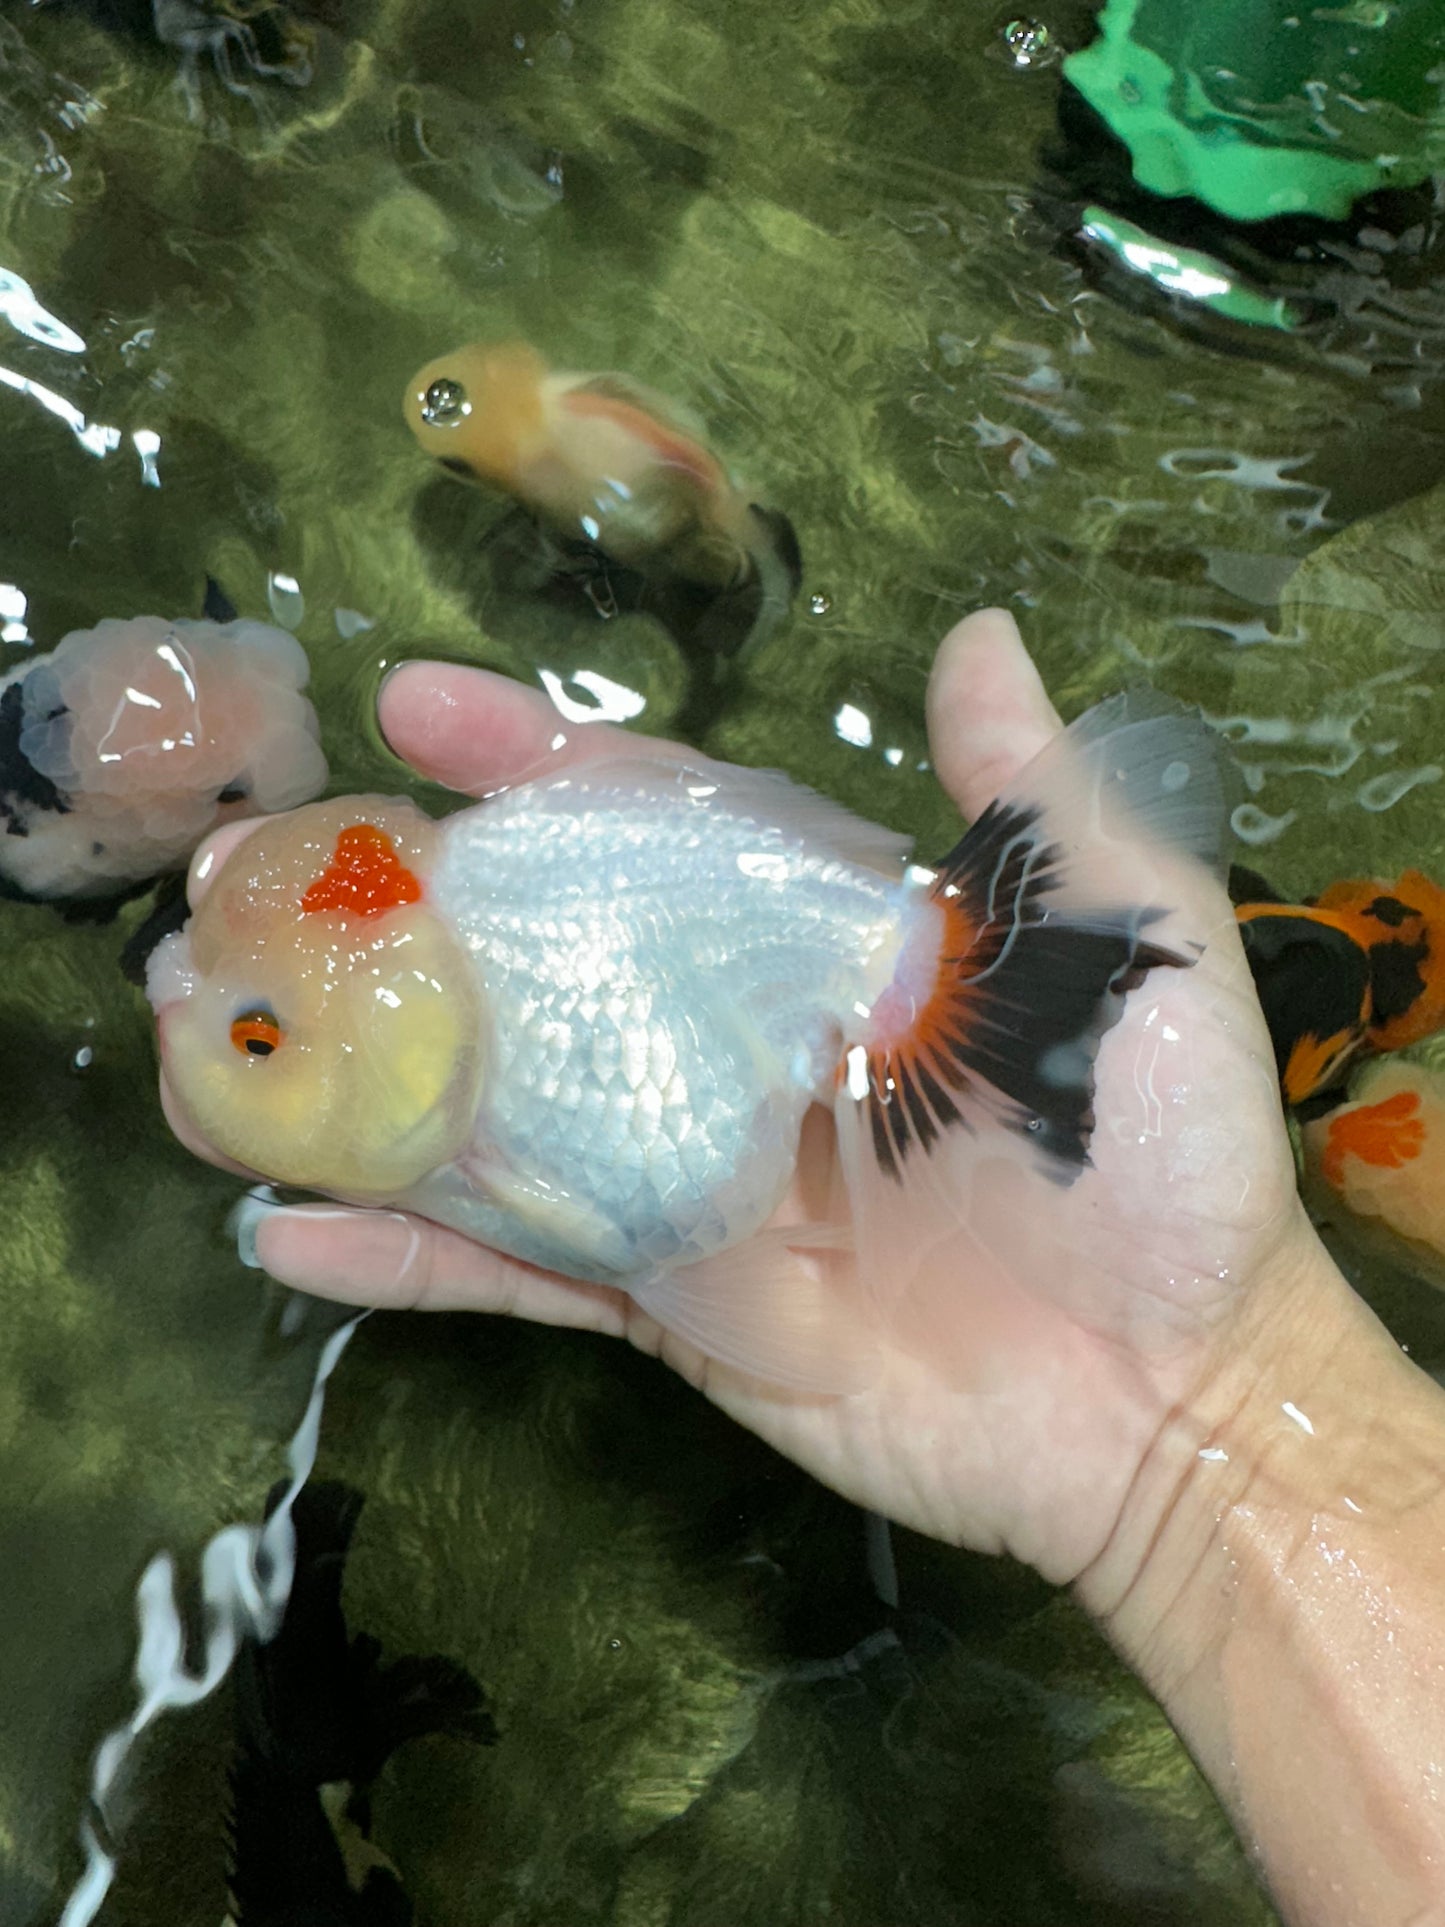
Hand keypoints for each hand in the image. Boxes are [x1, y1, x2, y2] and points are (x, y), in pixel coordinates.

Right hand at [159, 609, 1312, 1583]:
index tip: (424, 708)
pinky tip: (288, 1231)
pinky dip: (409, 1254)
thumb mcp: (1126, 941)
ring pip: (502, 1110)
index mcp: (826, 942)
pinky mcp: (675, 1303)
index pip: (661, 826)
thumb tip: (980, 632)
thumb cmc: (1163, 1153)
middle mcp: (737, 1043)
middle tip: (253, 873)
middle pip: (545, 956)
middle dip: (404, 907)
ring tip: (215, 1039)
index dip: (547, 765)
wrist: (1177, 1396)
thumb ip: (1035, 802)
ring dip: (364, 1076)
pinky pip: (524, 1272)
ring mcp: (693, 1177)